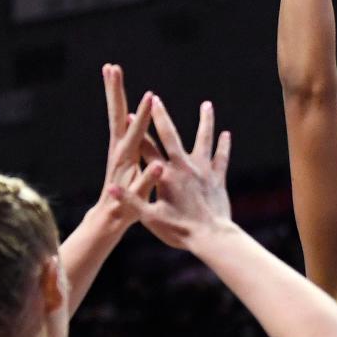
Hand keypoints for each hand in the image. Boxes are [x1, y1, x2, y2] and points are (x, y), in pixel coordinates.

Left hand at [97, 63, 160, 230]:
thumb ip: (147, 181)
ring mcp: (117, 145)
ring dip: (115, 90)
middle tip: (111, 67)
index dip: (142, 115)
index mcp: (126, 158)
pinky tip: (126, 95)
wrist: (108, 215)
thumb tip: (158, 166)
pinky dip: (122, 104)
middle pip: (116, 112)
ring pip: (116, 111)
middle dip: (115, 90)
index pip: (135, 132)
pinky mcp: (120, 147)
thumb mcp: (138, 198)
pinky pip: (121, 120)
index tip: (149, 96)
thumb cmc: (125, 209)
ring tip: (112, 69)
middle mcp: (118, 147)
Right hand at [108, 97, 230, 249]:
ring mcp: (202, 170)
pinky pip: (221, 158)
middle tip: (155, 99)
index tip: (128, 115)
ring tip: (207, 105)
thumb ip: (130, 200)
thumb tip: (110, 187)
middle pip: (171, 135)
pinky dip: (223, 146)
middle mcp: (183, 167)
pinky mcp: (217, 178)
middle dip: (161, 116)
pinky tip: (226, 134)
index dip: (136, 132)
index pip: (145, 149)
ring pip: (204, 139)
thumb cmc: (179, 230)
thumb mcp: (149, 218)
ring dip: (205, 121)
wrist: (212, 237)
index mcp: (165, 175)